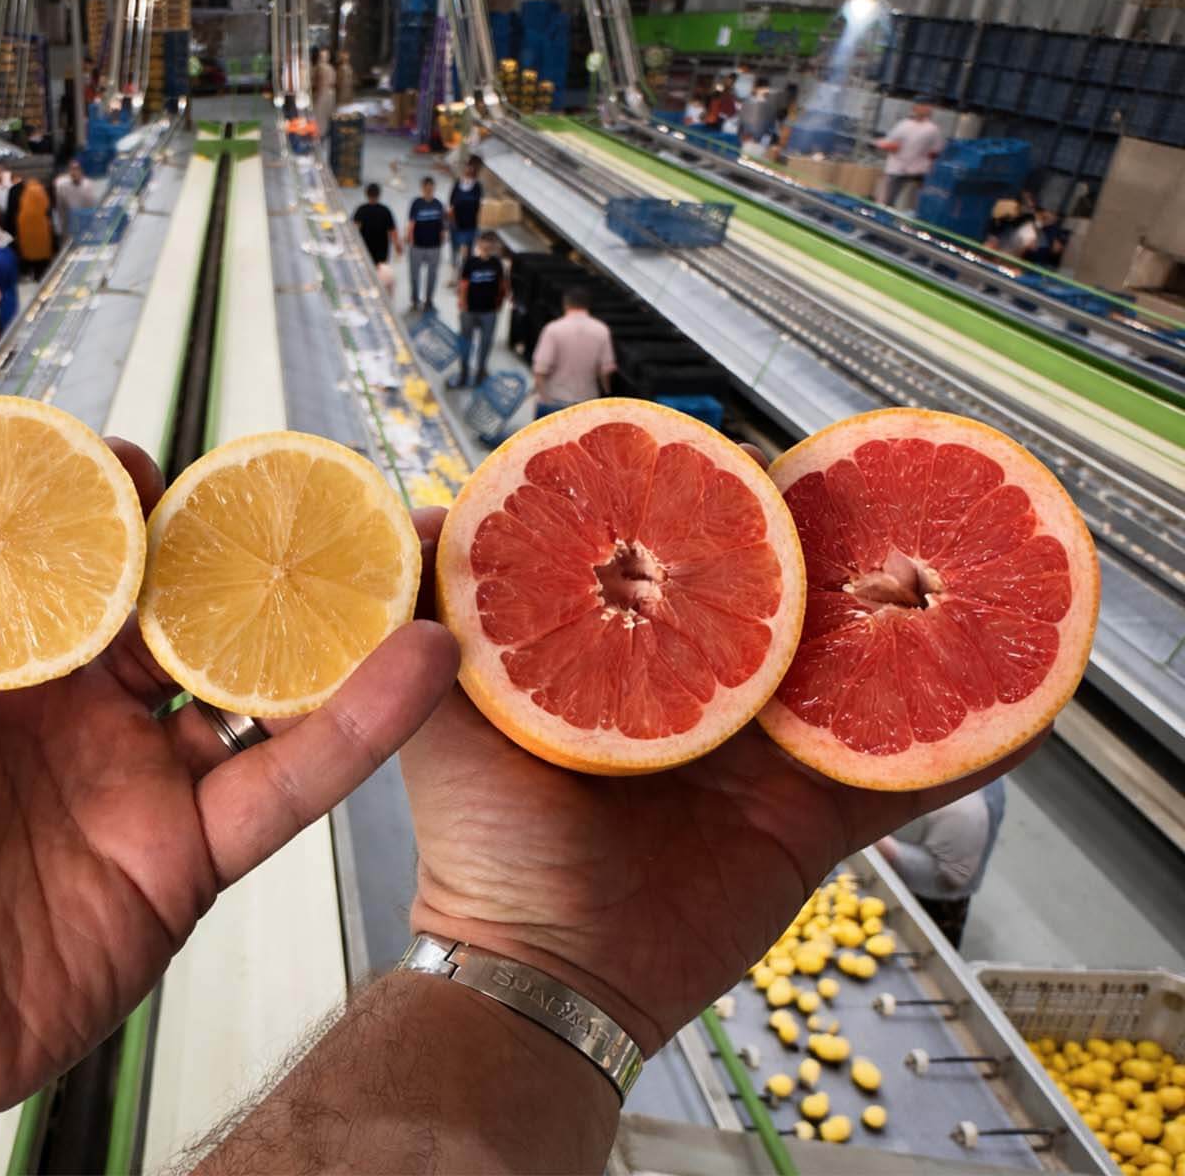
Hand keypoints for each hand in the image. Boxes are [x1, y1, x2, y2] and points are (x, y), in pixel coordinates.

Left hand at [0, 443, 457, 1162]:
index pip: (68, 557)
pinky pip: (283, 783)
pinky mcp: (183, 858)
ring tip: (390, 554)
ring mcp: (134, 782)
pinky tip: (416, 666)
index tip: (134, 464)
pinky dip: (357, 729)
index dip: (105, 504)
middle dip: (231, 544)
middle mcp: (71, 713)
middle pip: (175, 602)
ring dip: (321, 621)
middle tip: (291, 490)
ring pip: (251, 680)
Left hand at [398, 480, 1041, 1054]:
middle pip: (785, 613)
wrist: (547, 965)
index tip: (759, 463)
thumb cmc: (482, 837)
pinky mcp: (810, 823)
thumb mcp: (437, 704)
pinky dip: (961, 747)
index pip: (690, 569)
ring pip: (850, 681)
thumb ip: (424, 608)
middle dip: (831, 562)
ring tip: (961, 572)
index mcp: (626, 661)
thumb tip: (413, 509)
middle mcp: (700, 698)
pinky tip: (1015, 702)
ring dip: (907, 634)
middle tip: (876, 501)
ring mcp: (761, 761)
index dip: (726, 518)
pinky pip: (897, 783)